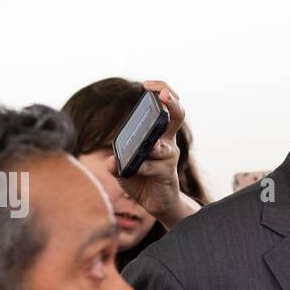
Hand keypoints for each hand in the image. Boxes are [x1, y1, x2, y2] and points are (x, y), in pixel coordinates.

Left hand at [108, 80, 198, 229]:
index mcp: (158, 133)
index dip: (160, 91)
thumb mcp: (124, 167)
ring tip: (150, 147)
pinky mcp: (168, 173)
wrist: (156, 203)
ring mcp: (169, 157)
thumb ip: (117, 162)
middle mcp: (167, 141)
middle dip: (172, 102)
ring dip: (155, 146)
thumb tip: (111, 161)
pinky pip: (154, 166)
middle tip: (163, 96)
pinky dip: (143, 167)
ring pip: (165, 145)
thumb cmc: (141, 179)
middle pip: (177, 115)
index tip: (147, 85)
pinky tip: (134, 169)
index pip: (165, 106)